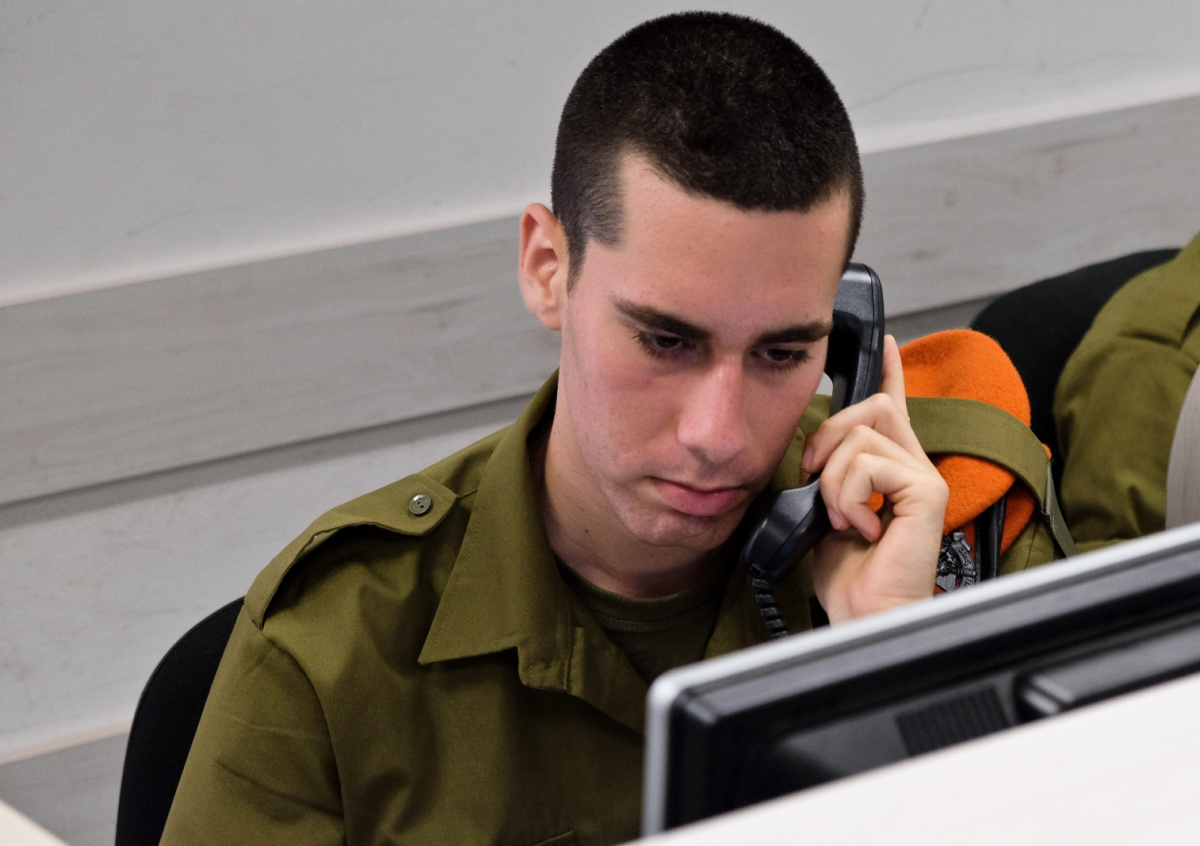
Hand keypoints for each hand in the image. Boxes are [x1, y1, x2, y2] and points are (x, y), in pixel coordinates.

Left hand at [803, 335, 947, 623]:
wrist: (863, 615)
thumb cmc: (849, 576)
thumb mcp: (827, 512)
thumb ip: (830, 476)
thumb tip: (814, 453)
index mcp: (891, 469)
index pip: (894, 407)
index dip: (889, 372)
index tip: (886, 342)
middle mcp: (913, 466)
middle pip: (871, 407)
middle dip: (828, 437)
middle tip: (815, 480)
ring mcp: (923, 478)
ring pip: (860, 437)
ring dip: (832, 480)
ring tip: (841, 518)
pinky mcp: (925, 493)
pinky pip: (868, 466)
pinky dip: (847, 496)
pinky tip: (859, 526)